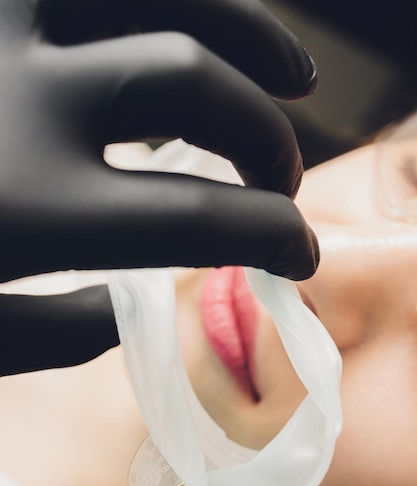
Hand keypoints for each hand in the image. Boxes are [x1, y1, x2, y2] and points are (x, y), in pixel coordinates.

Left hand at [0, 0, 318, 374]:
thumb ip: (64, 331)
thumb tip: (137, 302)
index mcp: (20, 207)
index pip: (195, 215)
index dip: (273, 236)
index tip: (299, 255)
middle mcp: (18, 96)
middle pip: (194, 84)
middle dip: (264, 140)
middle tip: (281, 181)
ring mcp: (4, 23)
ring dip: (249, 36)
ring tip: (294, 78)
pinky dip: (180, 9)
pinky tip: (209, 37)